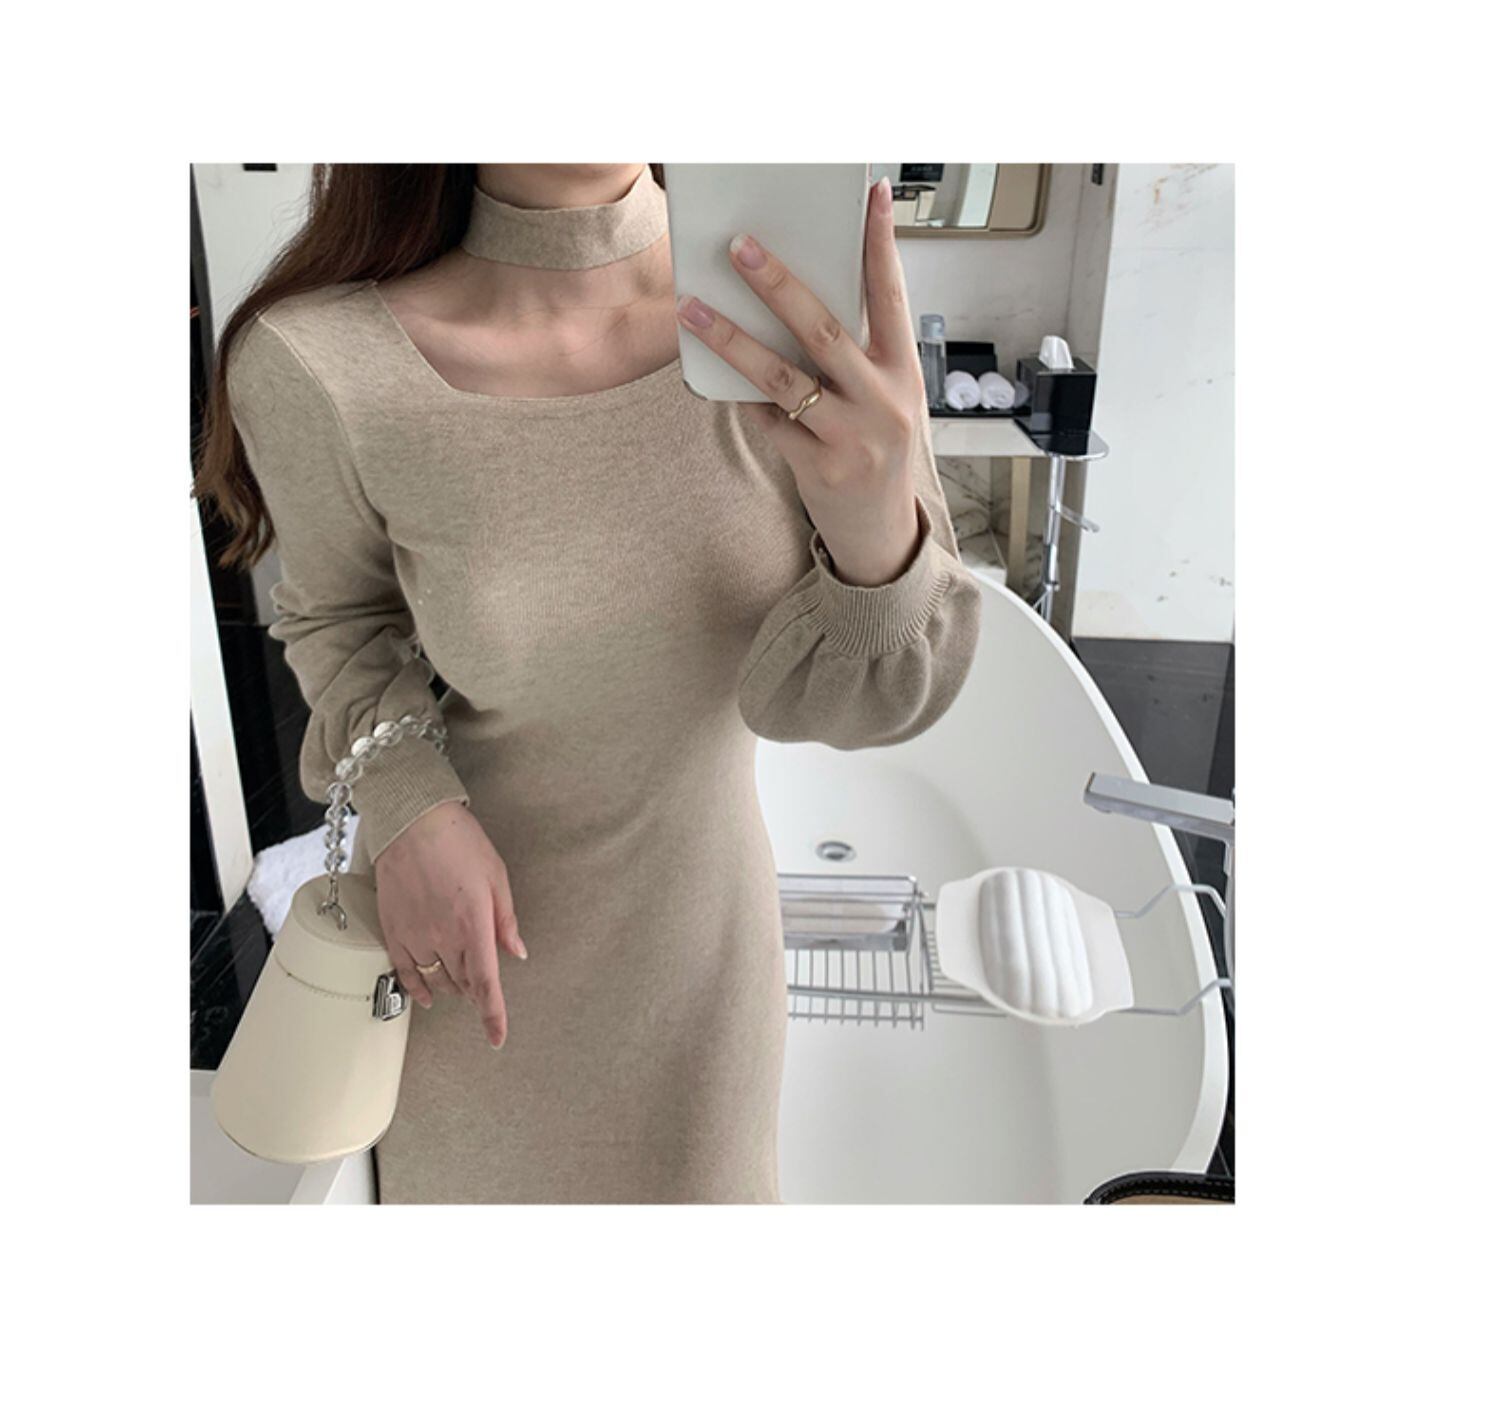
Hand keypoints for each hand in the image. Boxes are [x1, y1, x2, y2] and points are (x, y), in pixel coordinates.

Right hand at [372, 801, 527, 1048]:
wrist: (412, 821)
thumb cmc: (460, 842)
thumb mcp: (497, 877)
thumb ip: (506, 920)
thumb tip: (517, 953)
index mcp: (474, 923)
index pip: (486, 983)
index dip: (493, 1015)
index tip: (497, 1038)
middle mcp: (443, 936)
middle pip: (464, 984)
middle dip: (477, 991)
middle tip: (484, 986)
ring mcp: (415, 935)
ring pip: (437, 981)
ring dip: (452, 987)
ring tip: (461, 982)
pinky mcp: (393, 930)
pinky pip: (405, 972)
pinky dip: (417, 989)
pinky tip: (426, 994)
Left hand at [675, 175, 924, 586]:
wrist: (883, 533)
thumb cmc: (876, 451)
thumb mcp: (883, 397)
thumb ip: (855, 355)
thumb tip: (796, 296)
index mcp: (902, 371)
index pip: (891, 295)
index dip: (880, 243)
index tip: (869, 195)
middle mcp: (883, 400)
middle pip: (825, 329)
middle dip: (779, 283)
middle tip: (740, 246)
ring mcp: (853, 436)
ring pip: (782, 377)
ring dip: (732, 338)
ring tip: (692, 307)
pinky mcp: (821, 468)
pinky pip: (769, 422)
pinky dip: (743, 400)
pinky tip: (717, 382)